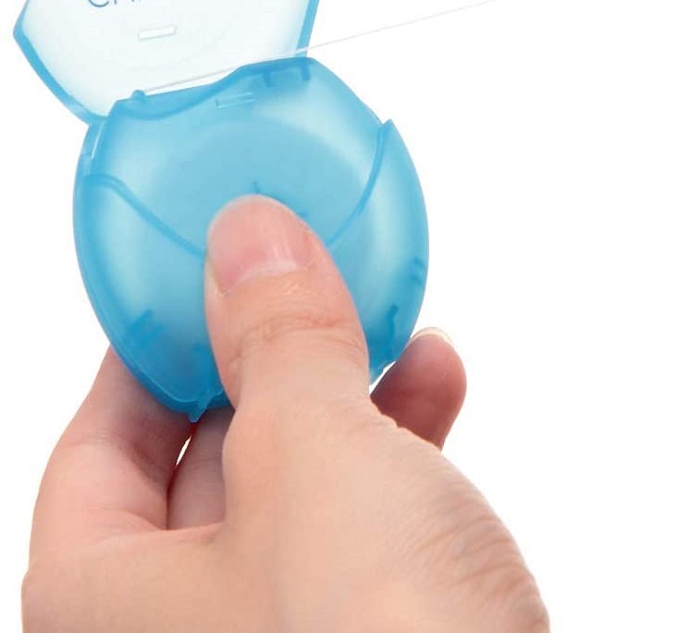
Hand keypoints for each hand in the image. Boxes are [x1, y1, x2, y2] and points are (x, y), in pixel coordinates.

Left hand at [23, 197, 546, 630]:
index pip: (94, 446)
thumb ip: (275, 338)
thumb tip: (249, 241)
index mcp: (107, 602)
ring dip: (352, 399)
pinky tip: (439, 396)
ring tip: (402, 335)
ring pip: (298, 493)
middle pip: (204, 464)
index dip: (149, 347)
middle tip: (307, 291)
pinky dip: (399, 455)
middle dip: (271, 364)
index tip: (202, 277)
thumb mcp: (313, 453)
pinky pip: (364, 530)